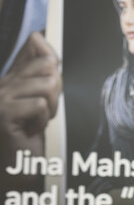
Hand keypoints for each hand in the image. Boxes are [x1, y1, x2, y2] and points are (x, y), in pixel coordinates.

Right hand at [0, 32, 59, 170]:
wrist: (16, 167)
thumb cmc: (30, 137)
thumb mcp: (42, 101)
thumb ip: (43, 74)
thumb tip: (39, 37)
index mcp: (11, 79)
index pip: (34, 50)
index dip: (50, 57)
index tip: (50, 71)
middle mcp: (2, 85)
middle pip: (47, 67)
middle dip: (56, 91)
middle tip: (45, 111)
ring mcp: (1, 98)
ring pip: (46, 86)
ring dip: (51, 108)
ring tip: (38, 121)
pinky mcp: (4, 113)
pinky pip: (40, 105)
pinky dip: (43, 120)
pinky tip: (32, 130)